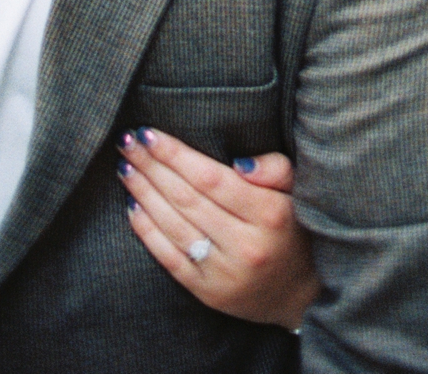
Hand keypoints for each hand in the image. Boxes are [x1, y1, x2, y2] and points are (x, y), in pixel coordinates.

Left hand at [116, 126, 319, 327]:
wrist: (301, 293)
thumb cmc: (295, 228)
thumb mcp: (298, 191)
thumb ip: (274, 169)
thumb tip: (238, 162)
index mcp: (269, 213)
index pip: (211, 178)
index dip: (176, 155)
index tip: (150, 134)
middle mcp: (245, 244)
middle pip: (187, 198)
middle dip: (152, 167)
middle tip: (127, 143)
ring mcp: (224, 272)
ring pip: (174, 225)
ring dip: (144, 193)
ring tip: (125, 168)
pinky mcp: (207, 292)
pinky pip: (169, 257)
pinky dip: (147, 231)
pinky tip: (132, 207)